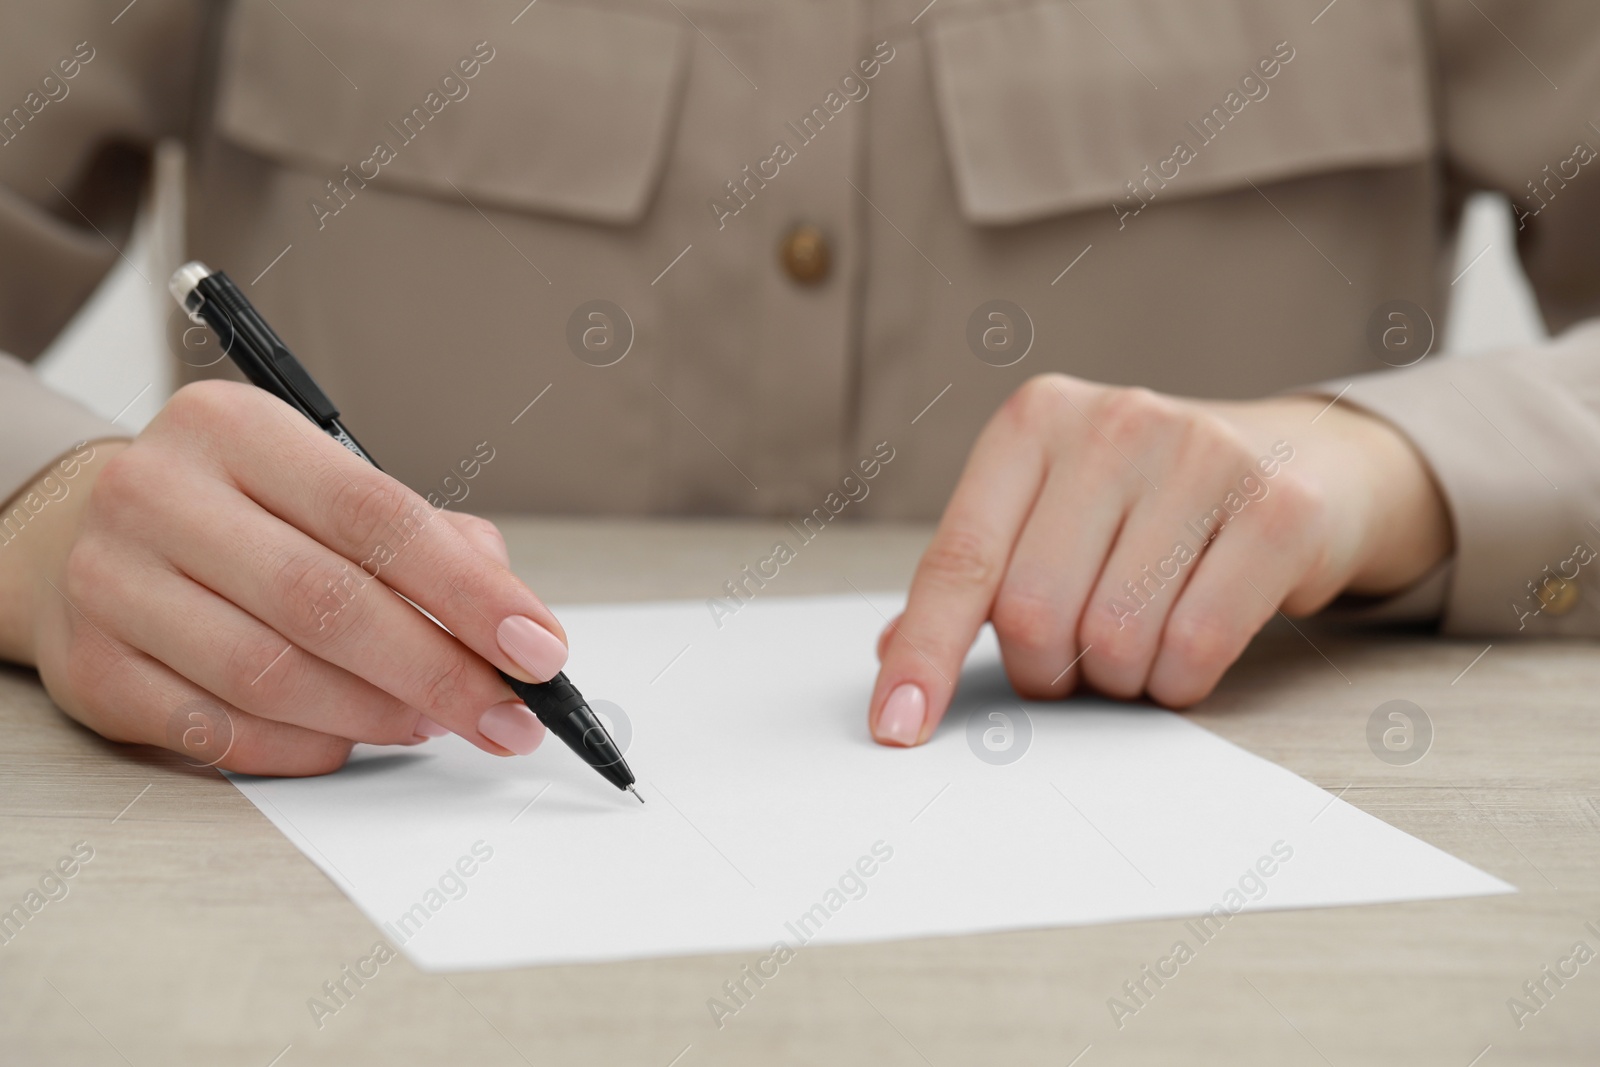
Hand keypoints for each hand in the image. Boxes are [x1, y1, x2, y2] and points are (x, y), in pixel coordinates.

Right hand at [0, 381, 568, 773]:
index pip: (375, 514)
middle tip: (508, 714)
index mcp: (233, 428)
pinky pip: (220, 733)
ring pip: (272, 677)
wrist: (78, 539)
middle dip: (440, 671)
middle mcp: (160, 495)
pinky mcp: (91, 671)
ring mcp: (113, 584)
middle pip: (327, 603)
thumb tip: (511, 620)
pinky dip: (305, 748)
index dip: (469, 590)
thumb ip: (424, 537)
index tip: (540, 648)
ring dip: (378, 715)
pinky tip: (351, 738)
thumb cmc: (237, 515)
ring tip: (434, 721)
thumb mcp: (322, 486)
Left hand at [868, 374, 1452, 744]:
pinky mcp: (1278, 508)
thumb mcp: (1056, 509)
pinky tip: (1192, 649)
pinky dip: (1181, 680)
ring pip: (1113, 640)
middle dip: (1049, 672)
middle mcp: (1112, 423)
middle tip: (1078, 662)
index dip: (925, 653)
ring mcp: (1201, 456)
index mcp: (1035, 422)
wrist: (1308, 460)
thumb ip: (982, 572)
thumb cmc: (1156, 500)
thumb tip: (894, 653)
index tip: (897, 726)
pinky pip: (1196, 647)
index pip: (960, 560)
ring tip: (1144, 640)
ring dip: (1120, 680)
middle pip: (1034, 614)